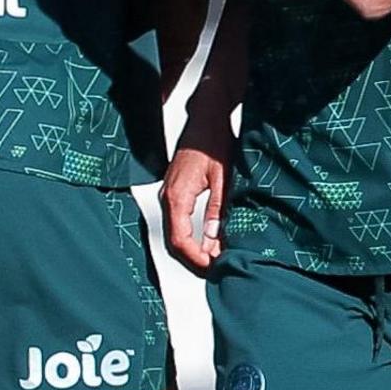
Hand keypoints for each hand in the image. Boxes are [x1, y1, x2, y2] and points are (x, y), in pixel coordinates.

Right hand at [160, 124, 233, 275]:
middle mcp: (168, 197)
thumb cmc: (212, 142)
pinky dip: (191, 236)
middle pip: (174, 240)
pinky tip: (208, 241)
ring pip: (175, 232)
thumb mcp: (223, 179)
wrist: (205, 119)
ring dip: (193, 249)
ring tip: (216, 258)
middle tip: (216, 270)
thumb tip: (215, 241)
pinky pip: (178, 221)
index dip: (195, 258)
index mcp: (177, 196)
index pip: (179, 239)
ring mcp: (169, 195)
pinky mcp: (175, 192)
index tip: (213, 268)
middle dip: (194, 259)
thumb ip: (217, 210)